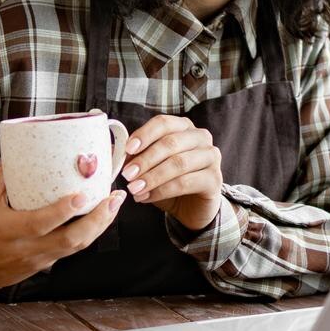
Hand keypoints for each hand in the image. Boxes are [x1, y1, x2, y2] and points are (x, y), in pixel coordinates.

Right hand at [0, 168, 125, 293]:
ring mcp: (39, 259)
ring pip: (76, 247)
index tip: (82, 195)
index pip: (41, 223)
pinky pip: (71, 250)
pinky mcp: (44, 265)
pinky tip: (98, 219)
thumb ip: (3, 178)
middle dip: (97, 220)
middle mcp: (29, 248)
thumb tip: (17, 150)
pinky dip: (88, 234)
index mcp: (10, 231)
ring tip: (113, 205)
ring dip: (99, 226)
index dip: (63, 211)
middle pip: (71, 240)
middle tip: (114, 198)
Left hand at [121, 114, 223, 232]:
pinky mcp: (214, 179)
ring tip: (134, 189)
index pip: (163, 123)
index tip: (127, 149)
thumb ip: (136, 156)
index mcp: (184, 127)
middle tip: (127, 175)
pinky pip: (185, 182)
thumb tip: (115, 151)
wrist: (192, 207)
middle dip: (145, 159)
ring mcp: (211, 157)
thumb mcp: (149, 166)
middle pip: (171, 143)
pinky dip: (162, 191)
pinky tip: (146, 197)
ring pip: (178, 163)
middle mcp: (201, 137)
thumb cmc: (169, 182)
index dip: (144, 134)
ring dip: (152, 177)